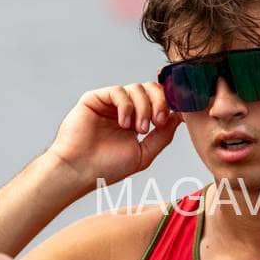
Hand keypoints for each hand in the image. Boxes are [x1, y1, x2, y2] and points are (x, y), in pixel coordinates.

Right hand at [47, 82, 181, 188]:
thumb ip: (163, 135)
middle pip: (151, 88)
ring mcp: (109, 103)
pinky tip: (124, 123)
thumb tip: (180, 117)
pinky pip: (118, 91)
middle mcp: (125, 108)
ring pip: (137, 88)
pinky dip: (126, 106)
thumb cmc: (108, 168)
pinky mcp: (94, 99)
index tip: (174, 118)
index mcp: (137, 119)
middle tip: (158, 122)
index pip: (159, 100)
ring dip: (143, 108)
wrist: (79, 171)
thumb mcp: (144, 154)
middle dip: (160, 102)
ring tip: (138, 130)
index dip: (169, 104)